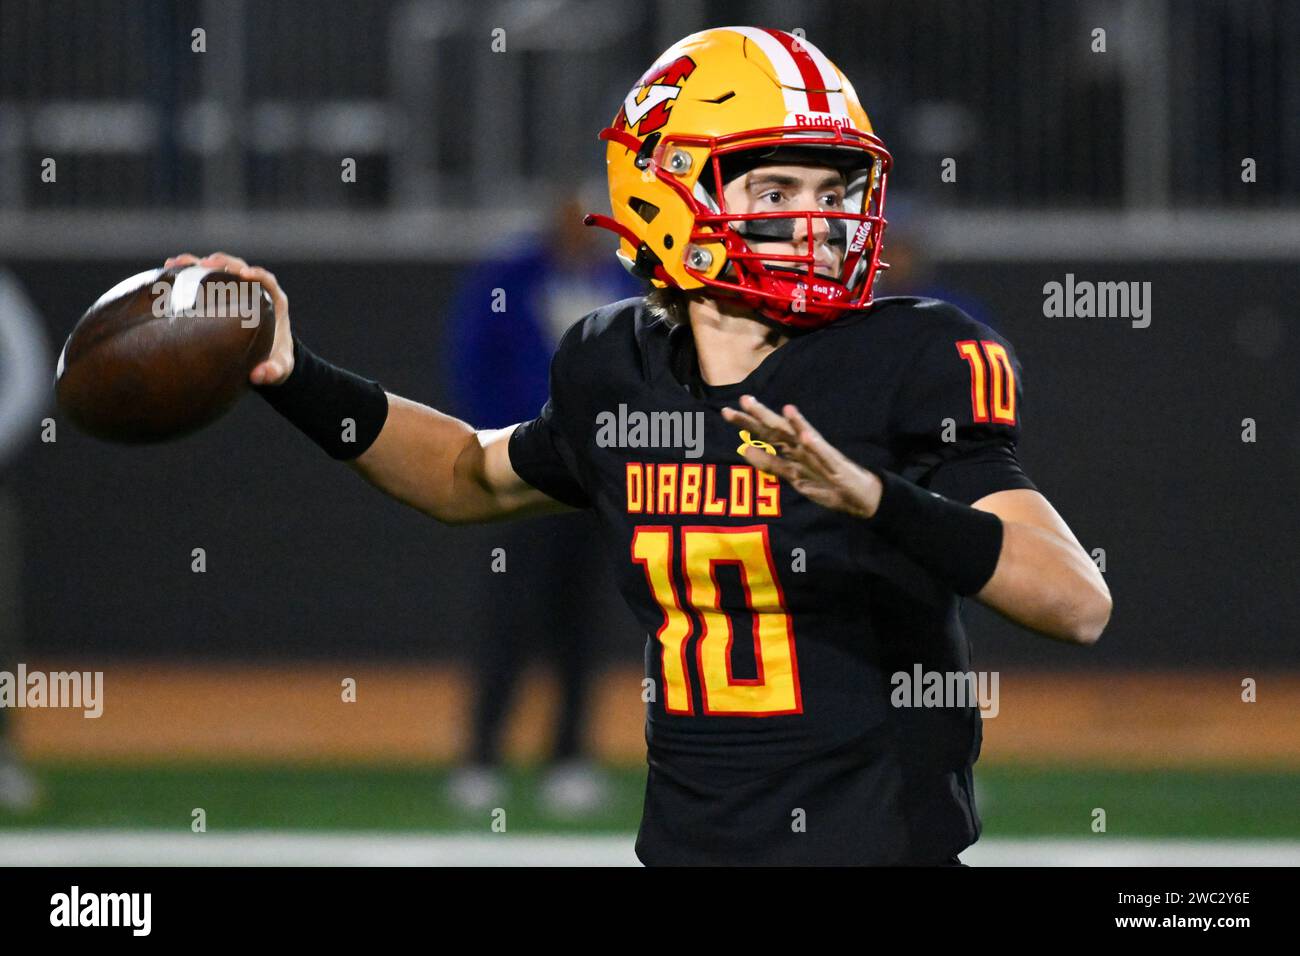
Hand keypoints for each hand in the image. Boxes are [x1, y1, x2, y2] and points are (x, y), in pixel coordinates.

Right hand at [164, 251, 293, 385]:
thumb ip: (274, 371)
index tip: (245, 274)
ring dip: (198, 263)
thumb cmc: (275, 360)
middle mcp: (254, 290)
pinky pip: (204, 279)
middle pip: (239, 268)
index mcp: (272, 302)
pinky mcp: (220, 294)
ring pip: (218, 269)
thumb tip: (258, 375)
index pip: (267, 280)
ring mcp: (235, 290)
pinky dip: (188, 273)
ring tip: (177, 263)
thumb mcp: (279, 367)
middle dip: (222, 263)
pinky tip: (169, 270)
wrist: (265, 358)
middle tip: (205, 264)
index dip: (257, 274)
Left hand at [721, 395, 882, 518]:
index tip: (727, 411)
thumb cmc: (825, 483)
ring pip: (801, 438)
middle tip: (743, 400)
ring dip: (791, 423)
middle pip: (778, 431)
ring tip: (781, 408)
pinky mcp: (835, 465)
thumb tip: (744, 448)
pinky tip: (805, 435)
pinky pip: (823, 455)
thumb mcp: (792, 476)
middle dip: (761, 417)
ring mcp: (818, 456)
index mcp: (792, 450)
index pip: (765, 434)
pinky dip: (814, 445)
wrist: (860, 496)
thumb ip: (770, 463)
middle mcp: (802, 448)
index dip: (747, 423)